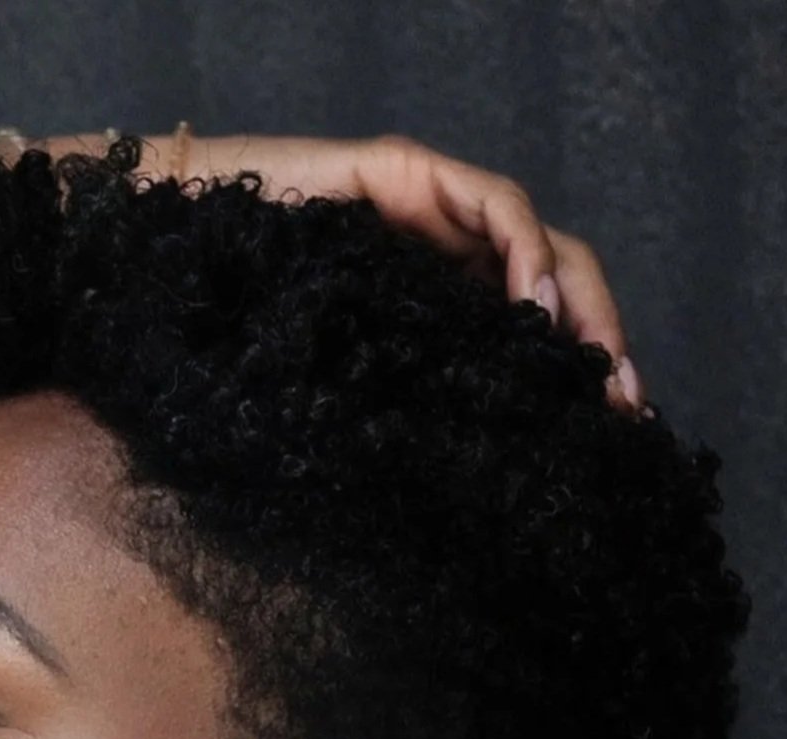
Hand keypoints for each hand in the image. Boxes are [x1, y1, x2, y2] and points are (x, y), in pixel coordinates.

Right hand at [169, 131, 645, 412]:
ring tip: (591, 363)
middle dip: (602, 346)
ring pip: (542, 245)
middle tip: (626, 410)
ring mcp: (428, 211)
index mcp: (431, 316)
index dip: (577, 384)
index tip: (613, 446)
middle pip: (556, 289)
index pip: (530, 339)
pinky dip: (525, 253)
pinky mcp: (405, 174)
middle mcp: (441, 260)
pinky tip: (533, 305)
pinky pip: (494, 204)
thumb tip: (467, 517)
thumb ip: (399, 424)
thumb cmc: (227, 350)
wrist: (160, 269)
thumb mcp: (337, 406)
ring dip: (581, 304)